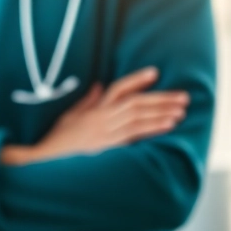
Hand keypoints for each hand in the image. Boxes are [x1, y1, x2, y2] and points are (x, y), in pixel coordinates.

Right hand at [0, 67, 188, 165]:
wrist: (47, 158)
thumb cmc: (58, 138)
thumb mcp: (71, 115)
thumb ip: (87, 101)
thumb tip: (98, 86)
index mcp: (94, 109)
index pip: (119, 89)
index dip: (137, 80)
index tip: (155, 73)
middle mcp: (102, 119)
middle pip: (136, 104)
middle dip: (161, 99)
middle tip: (183, 97)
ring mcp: (107, 134)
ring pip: (138, 119)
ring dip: (161, 114)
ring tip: (181, 111)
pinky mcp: (109, 148)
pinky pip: (134, 137)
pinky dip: (152, 130)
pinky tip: (167, 126)